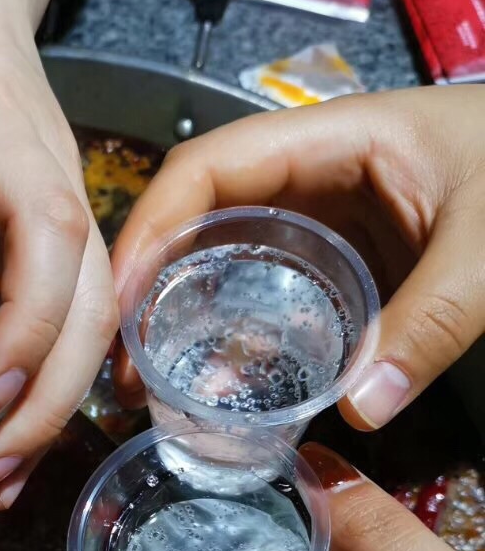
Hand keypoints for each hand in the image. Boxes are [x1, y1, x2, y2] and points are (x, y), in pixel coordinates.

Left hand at [0, 0, 116, 508]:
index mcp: (4, 145)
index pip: (49, 240)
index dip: (29, 323)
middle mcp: (60, 180)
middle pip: (94, 304)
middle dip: (50, 401)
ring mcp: (72, 201)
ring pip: (101, 317)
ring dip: (60, 401)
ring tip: (1, 475)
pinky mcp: (64, 220)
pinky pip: (86, 306)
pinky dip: (60, 370)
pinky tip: (19, 421)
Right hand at [112, 87, 484, 431]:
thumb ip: (431, 323)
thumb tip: (358, 411)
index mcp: (336, 139)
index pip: (210, 166)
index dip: (151, 225)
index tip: (118, 299)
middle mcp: (315, 171)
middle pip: (201, 212)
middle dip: (149, 281)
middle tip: (123, 367)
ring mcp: (329, 211)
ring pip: (229, 252)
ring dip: (183, 309)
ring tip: (152, 384)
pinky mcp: (348, 250)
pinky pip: (272, 282)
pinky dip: (236, 324)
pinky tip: (220, 377)